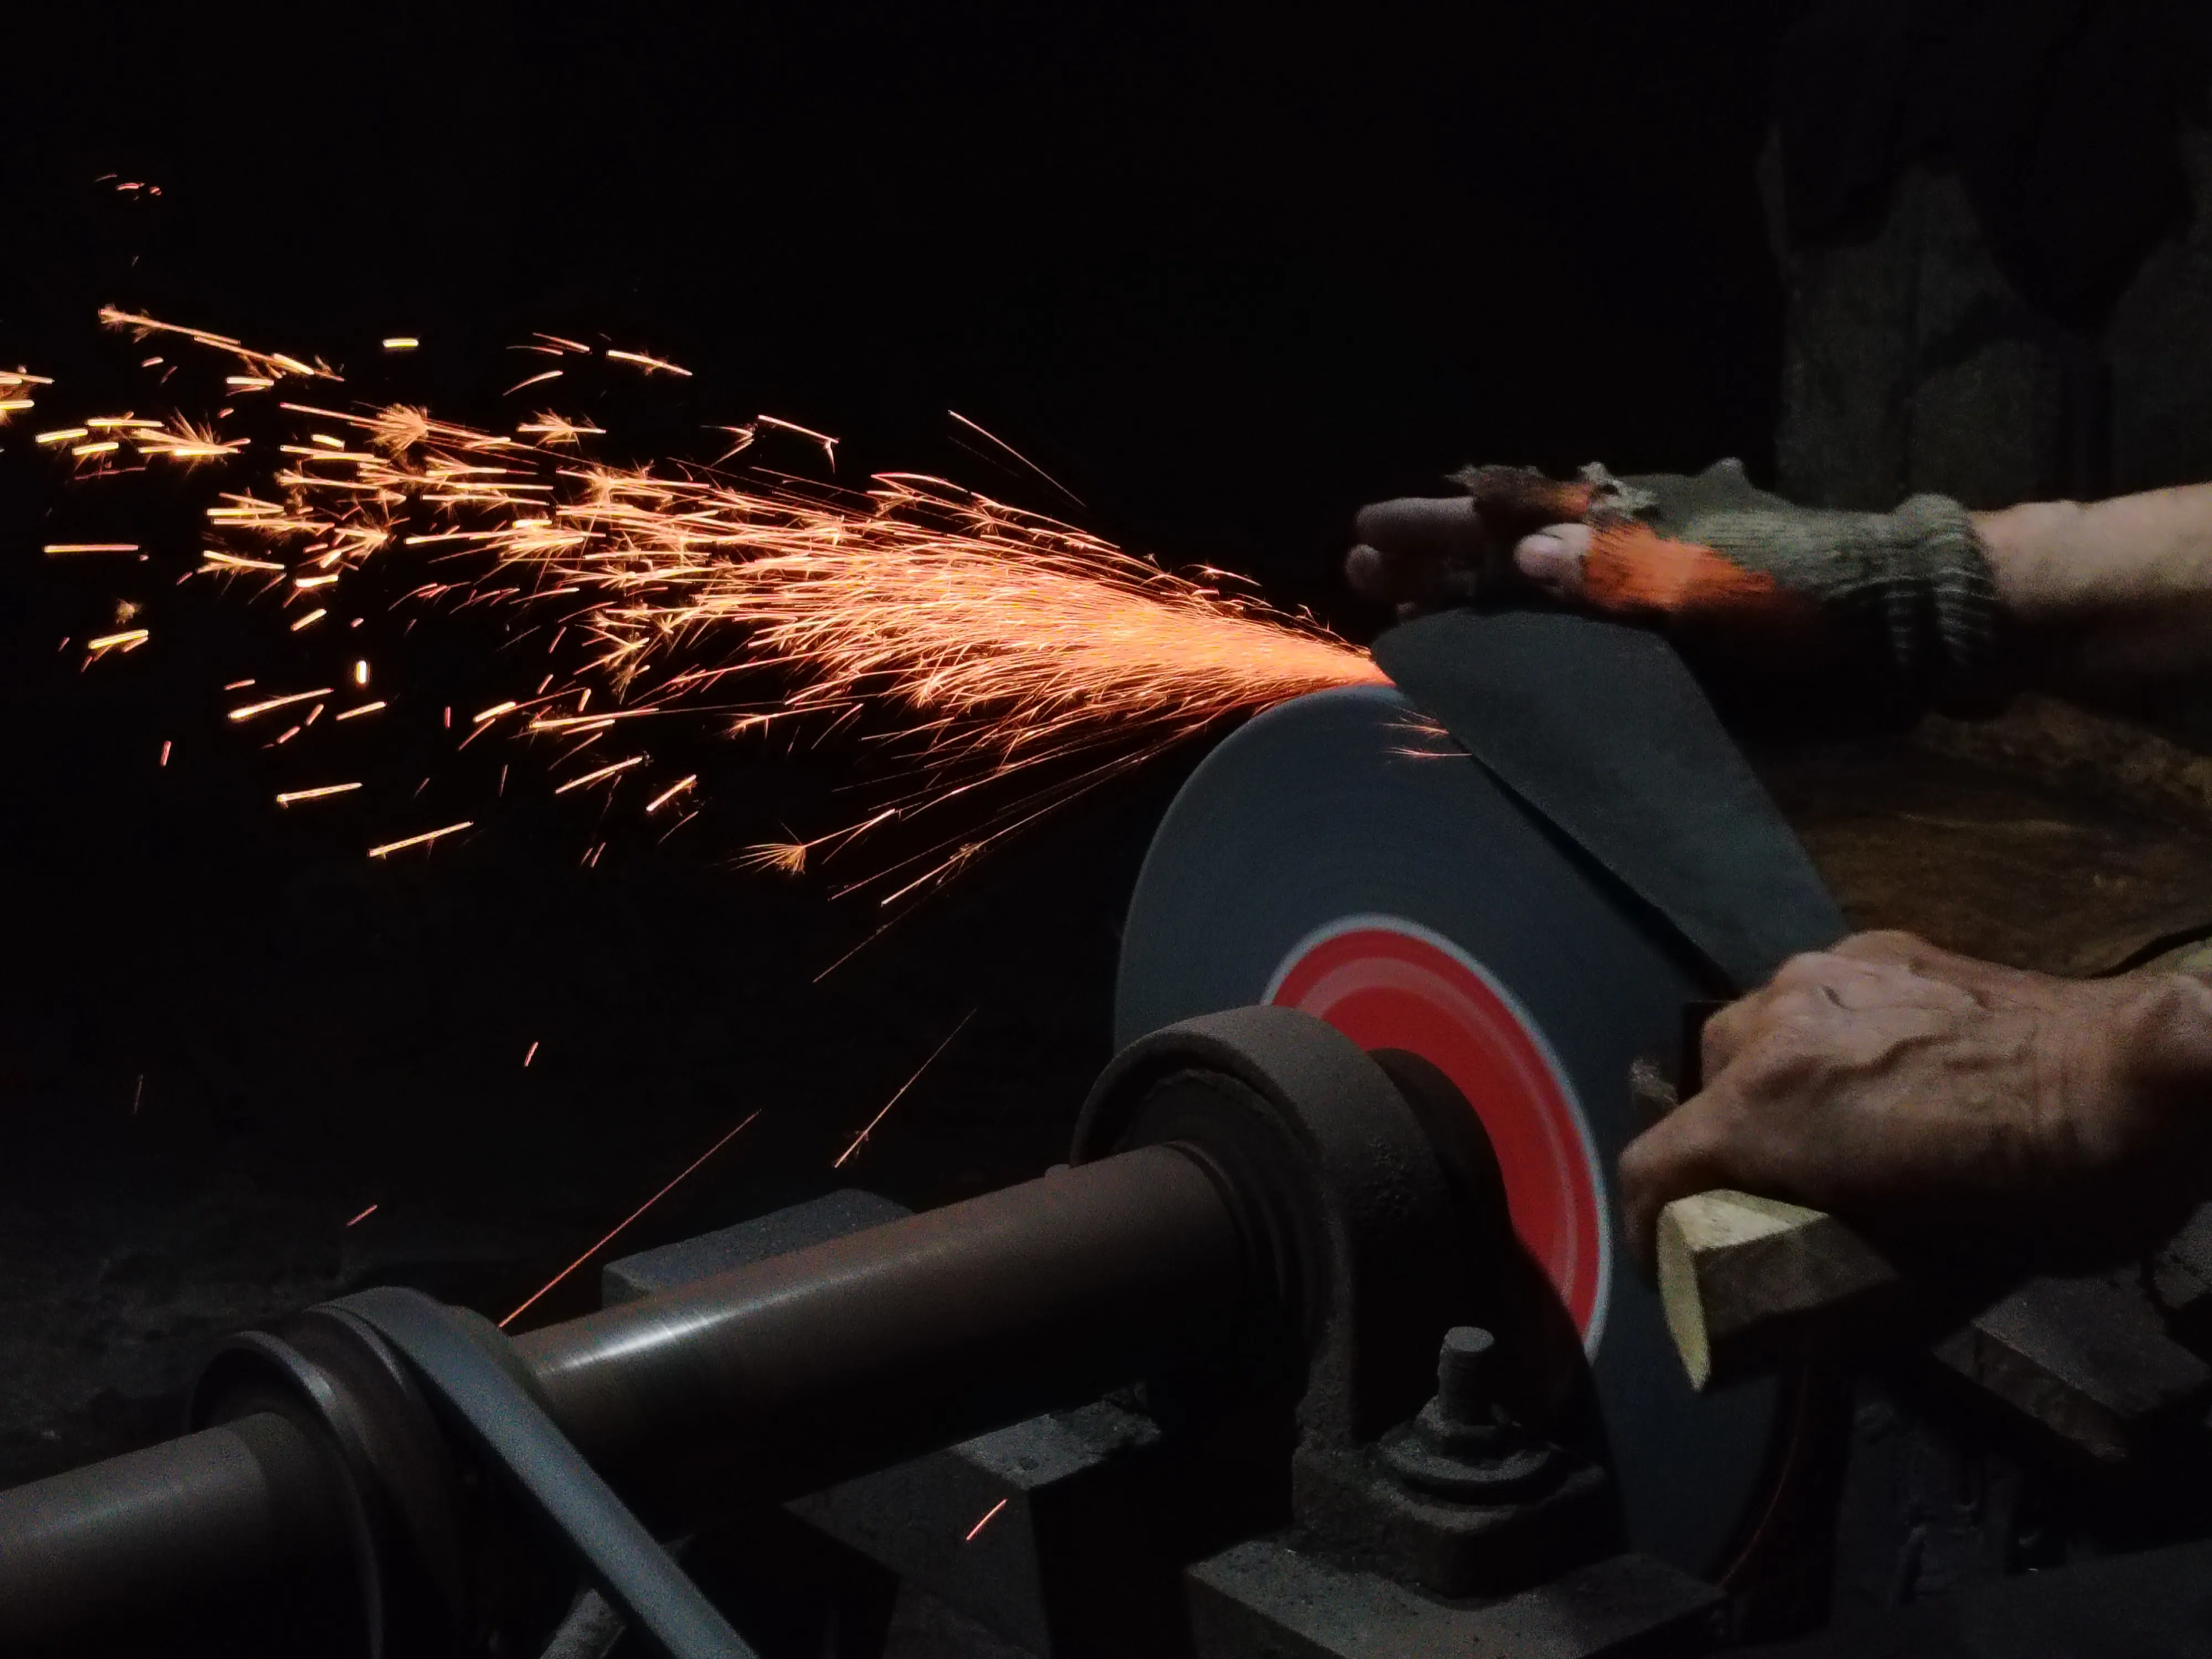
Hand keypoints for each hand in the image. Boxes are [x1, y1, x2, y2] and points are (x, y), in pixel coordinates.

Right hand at [1345, 461, 2004, 714]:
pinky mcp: (1673, 650)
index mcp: (1629, 523)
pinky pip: (1578, 648)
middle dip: (1435, 560)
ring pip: (1534, 598)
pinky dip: (1527, 651)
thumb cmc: (1816, 598)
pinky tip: (1496, 671)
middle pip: (1509, 554)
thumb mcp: (1718, 582)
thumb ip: (1620, 574)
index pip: (1509, 517)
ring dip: (1468, 603)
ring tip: (1402, 613)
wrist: (1913, 631)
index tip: (1366, 531)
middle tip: (1360, 569)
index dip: (1438, 526)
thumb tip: (1520, 563)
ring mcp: (1646, 602)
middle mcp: (1625, 555)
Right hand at [1616, 931, 2211, 1265]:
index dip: (1647, 1231)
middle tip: (1770, 1198)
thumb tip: (1808, 1330)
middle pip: (1700, 1093)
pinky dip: (1825, 1039)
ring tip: (1828, 1124)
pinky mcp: (1881, 946)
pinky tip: (1883, 1067)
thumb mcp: (1931, 1279)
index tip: (1668, 1267)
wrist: (2138, 1083)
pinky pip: (1817, 997)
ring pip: (1752, 1032)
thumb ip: (1840, 1281)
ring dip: (1768, 1084)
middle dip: (1720, 1150)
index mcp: (1764, 1112)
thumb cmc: (2040, 1195)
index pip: (1652, 1168)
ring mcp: (1826, 973)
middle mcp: (1773, 1028)